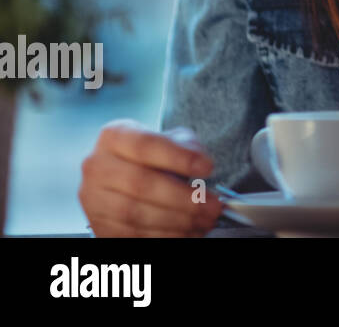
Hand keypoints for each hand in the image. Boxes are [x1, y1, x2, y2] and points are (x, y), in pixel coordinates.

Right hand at [79, 120, 225, 236]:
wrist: (130, 175)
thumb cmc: (156, 156)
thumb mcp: (173, 140)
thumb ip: (187, 146)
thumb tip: (202, 163)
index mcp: (114, 136)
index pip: (145, 145)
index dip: (179, 158)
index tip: (208, 168)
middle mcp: (97, 167)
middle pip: (140, 183)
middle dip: (182, 197)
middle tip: (212, 204)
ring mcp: (94, 199)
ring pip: (135, 213)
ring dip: (176, 220)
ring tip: (205, 219)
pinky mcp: (100, 225)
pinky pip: (132, 235)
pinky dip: (164, 236)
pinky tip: (188, 231)